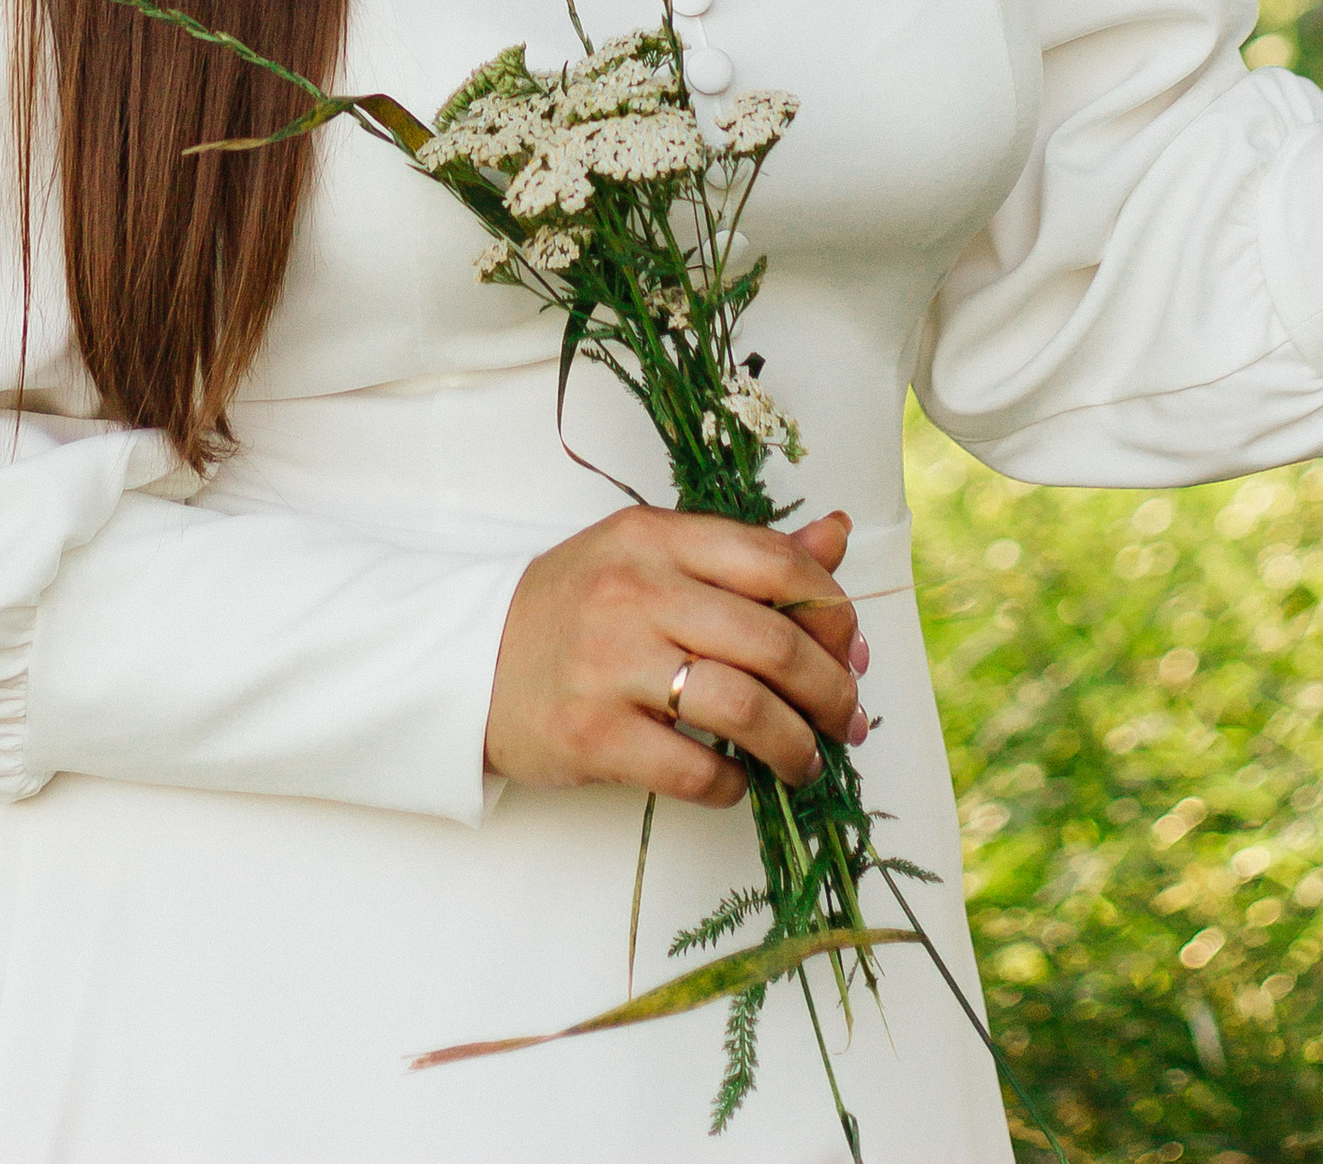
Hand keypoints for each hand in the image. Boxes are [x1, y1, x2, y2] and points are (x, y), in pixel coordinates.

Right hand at [483, 506, 867, 808]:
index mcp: (655, 537)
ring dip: (796, 747)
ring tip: (808, 762)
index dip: (833, 609)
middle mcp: (635, 592)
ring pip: (744, 710)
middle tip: (847, 720)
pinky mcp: (592, 735)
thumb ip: (745, 555)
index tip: (851, 650)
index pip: (775, 562)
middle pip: (772, 643)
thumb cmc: (577, 608)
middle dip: (829, 691)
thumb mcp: (653, 558)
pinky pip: (694, 772)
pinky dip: (733, 788)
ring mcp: (610, 665)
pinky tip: (738, 785)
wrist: (471, 663)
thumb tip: (838, 535)